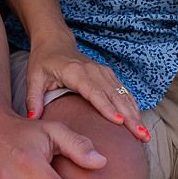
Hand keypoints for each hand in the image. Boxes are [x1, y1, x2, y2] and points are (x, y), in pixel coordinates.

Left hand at [24, 32, 151, 141]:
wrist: (55, 42)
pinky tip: (140, 122)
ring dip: (135, 114)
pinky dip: (133, 107)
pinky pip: (124, 92)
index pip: (94, 91)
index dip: (107, 107)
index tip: (119, 122)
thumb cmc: (43, 62)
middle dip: (129, 117)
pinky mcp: (108, 75)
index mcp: (75, 72)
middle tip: (141, 136)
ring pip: (123, 95)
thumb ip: (33, 99)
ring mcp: (103, 72)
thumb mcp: (34, 79)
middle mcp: (93, 71)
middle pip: (114, 96)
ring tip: (144, 135)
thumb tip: (33, 120)